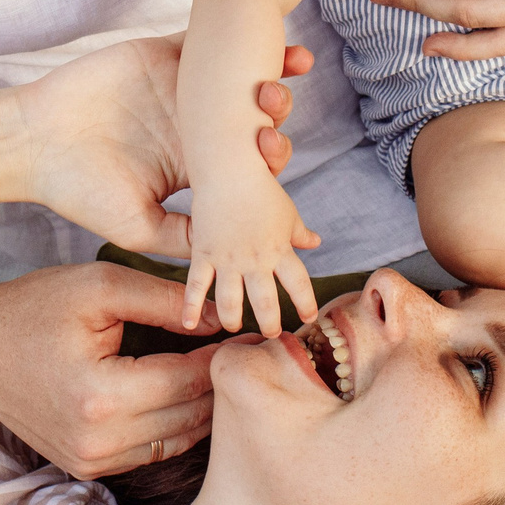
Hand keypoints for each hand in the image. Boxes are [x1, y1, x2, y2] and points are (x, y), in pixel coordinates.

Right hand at [0, 261, 226, 477]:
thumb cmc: (31, 307)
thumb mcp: (101, 287)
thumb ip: (166, 302)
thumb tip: (224, 318)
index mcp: (101, 397)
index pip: (189, 382)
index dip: (224, 357)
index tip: (250, 336)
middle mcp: (97, 441)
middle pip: (189, 416)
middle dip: (221, 384)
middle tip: (245, 354)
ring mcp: (89, 461)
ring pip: (176, 439)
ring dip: (202, 408)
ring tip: (221, 372)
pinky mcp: (85, 466)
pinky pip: (151, 449)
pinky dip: (173, 424)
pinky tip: (185, 393)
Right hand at [11, 35, 313, 257]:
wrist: (32, 142)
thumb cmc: (79, 191)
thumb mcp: (139, 227)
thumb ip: (189, 238)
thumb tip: (240, 256)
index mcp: (196, 167)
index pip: (250, 167)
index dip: (274, 169)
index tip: (287, 180)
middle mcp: (196, 127)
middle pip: (254, 121)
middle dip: (277, 123)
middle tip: (277, 130)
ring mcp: (184, 89)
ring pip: (242, 80)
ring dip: (270, 79)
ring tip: (284, 78)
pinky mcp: (167, 55)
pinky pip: (211, 41)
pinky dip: (240, 35)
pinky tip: (267, 42)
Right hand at [183, 169, 318, 337]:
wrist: (229, 170)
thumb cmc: (261, 189)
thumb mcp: (287, 213)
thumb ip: (299, 233)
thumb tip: (316, 242)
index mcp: (280, 249)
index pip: (299, 285)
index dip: (305, 304)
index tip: (309, 318)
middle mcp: (256, 259)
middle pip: (266, 301)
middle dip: (270, 322)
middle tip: (272, 334)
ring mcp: (228, 258)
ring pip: (230, 300)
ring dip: (233, 319)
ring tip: (234, 326)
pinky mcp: (204, 253)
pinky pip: (196, 285)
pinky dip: (191, 306)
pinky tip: (188, 324)